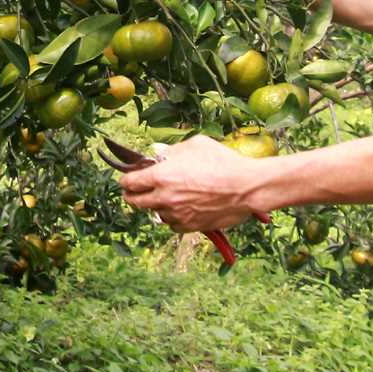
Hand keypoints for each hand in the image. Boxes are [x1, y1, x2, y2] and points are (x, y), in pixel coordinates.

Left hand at [116, 136, 270, 230]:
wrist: (246, 187)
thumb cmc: (223, 162)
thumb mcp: (195, 145)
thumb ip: (172, 151)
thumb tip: (159, 154)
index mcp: (161, 176)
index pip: (130, 183)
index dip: (126, 180)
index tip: (127, 180)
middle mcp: (165, 198)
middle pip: (136, 203)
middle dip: (133, 196)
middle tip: (136, 191)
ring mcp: (177, 215)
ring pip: (156, 214)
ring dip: (157, 206)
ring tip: (168, 197)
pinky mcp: (191, 227)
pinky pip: (173, 224)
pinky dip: (174, 218)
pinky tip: (183, 208)